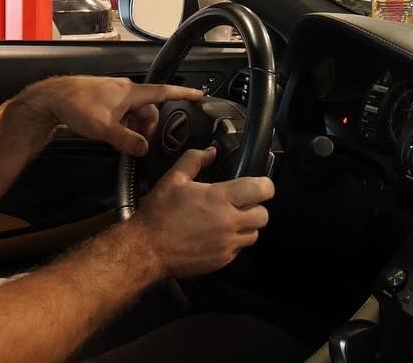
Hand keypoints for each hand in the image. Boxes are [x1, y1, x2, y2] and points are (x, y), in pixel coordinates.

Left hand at [20, 75, 203, 155]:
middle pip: (149, 109)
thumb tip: (144, 149)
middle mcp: (126, 91)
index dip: (184, 94)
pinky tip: (113, 135)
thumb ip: (127, 140)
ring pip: (135, 113)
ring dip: (134, 127)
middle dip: (149, 127)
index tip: (200, 95)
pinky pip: (124, 113)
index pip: (164, 92)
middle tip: (140, 143)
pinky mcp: (106, 101)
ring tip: (122, 140)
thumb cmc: (77, 106)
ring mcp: (115, 95)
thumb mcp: (105, 128)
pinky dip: (124, 125)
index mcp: (131, 92)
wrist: (52, 98)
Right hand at [128, 147, 274, 278]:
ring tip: (228, 220)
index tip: (258, 185)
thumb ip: (195, 160)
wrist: (147, 249)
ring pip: (254, 234)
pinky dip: (233, 243)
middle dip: (256, 207)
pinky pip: (239, 250)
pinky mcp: (222, 261)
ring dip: (246, 226)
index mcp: (220, 198)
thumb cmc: (159, 213)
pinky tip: (217, 236)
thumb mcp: (174, 178)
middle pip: (263, 215)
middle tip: (241, 204)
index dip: (264, 185)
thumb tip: (211, 152)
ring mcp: (227, 244)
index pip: (262, 190)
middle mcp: (229, 222)